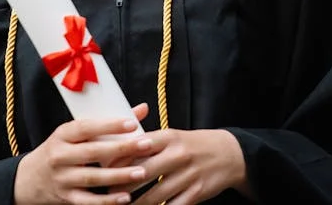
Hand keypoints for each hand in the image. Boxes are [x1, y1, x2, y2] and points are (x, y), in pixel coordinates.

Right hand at [14, 103, 152, 204]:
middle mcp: (60, 156)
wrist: (28, 179)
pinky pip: (88, 201)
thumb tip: (142, 109)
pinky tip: (125, 197)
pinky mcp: (65, 197)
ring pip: (92, 177)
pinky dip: (107, 201)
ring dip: (118, 176)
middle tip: (146, 145)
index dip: (109, 125)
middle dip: (121, 149)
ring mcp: (62, 178)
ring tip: (141, 173)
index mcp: (63, 135)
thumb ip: (109, 123)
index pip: (87, 127)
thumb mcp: (76, 133)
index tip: (132, 124)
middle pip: (93, 152)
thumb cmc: (61, 150)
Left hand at [113, 128, 248, 204]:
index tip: (102, 170)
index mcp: (169, 137)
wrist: (229, 153)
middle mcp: (179, 154)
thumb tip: (114, 156)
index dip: (118, 160)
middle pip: (143, 173)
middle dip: (122, 186)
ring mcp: (188, 175)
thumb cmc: (192, 145)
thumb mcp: (172, 137)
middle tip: (106, 195)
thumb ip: (146, 145)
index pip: (138, 146)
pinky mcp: (197, 192)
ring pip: (155, 195)